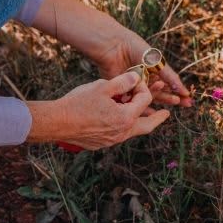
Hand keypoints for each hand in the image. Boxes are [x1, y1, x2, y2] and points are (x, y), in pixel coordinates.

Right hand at [26, 72, 170, 149]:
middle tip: (165, 113)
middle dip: (157, 118)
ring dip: (139, 121)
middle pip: (147, 126)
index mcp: (125, 118)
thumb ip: (123, 82)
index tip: (135, 81)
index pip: (144, 101)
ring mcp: (112, 140)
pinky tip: (118, 119)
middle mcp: (122, 133)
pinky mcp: (102, 144)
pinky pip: (119, 135)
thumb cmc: (78, 103)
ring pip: (133, 132)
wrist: (57, 122)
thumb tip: (136, 78)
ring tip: (142, 115)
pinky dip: (124, 126)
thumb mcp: (102, 87)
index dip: (142, 88)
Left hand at [93, 30, 192, 107]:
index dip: (178, 91)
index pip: (168, 83)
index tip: (189, 100)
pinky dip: (143, 108)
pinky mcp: (124, 90)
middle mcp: (145, 78)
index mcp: (153, 69)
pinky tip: (151, 114)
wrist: (115, 47)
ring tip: (170, 108)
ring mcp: (135, 85)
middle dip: (172, 99)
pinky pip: (135, 101)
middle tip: (185, 105)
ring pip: (149, 98)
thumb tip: (183, 91)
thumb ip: (170, 77)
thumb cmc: (137, 50)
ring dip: (160, 103)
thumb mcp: (157, 62)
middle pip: (160, 92)